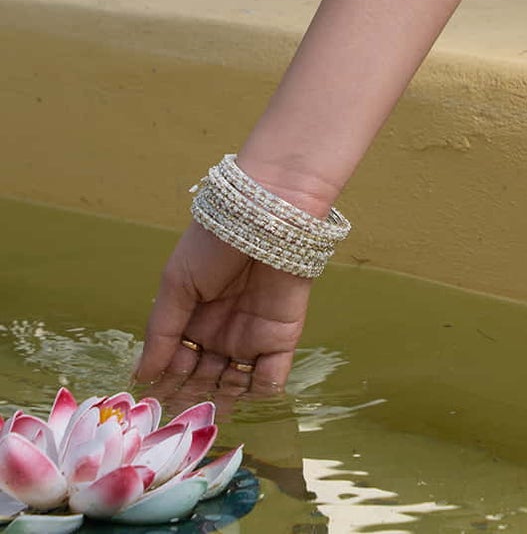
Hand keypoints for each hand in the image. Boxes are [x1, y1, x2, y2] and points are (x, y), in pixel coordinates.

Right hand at [131, 222, 313, 401]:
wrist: (266, 216)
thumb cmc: (214, 243)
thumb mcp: (176, 284)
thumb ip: (161, 332)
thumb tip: (139, 377)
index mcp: (193, 319)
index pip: (177, 363)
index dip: (166, 382)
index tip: (154, 402)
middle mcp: (221, 333)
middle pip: (203, 378)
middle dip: (191, 397)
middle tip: (180, 414)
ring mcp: (252, 337)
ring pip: (234, 384)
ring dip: (221, 400)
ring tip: (208, 413)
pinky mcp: (282, 337)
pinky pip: (272, 376)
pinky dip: (259, 391)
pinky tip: (242, 394)